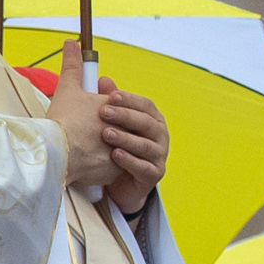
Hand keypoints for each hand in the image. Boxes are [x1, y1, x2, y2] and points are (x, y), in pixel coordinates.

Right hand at [43, 39, 114, 187]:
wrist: (57, 152)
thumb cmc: (62, 120)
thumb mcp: (67, 89)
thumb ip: (72, 65)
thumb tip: (71, 42)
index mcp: (113, 107)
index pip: (118, 108)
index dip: (104, 112)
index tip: (88, 118)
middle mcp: (122, 127)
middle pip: (122, 128)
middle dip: (112, 131)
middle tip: (88, 136)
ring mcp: (121, 149)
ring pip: (121, 149)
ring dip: (112, 150)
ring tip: (92, 153)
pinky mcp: (116, 170)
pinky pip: (115, 170)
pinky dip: (106, 169)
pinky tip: (93, 167)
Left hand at [97, 77, 168, 217]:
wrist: (122, 184)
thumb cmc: (119, 147)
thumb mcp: (115, 124)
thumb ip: (112, 103)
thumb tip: (103, 79)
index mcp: (153, 119)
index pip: (145, 105)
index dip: (129, 99)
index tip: (110, 95)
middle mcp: (160, 135)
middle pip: (146, 123)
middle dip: (125, 116)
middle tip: (103, 112)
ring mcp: (159, 156)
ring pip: (145, 145)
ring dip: (125, 138)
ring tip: (105, 134)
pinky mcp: (154, 174)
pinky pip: (143, 167)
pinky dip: (129, 160)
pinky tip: (114, 155)